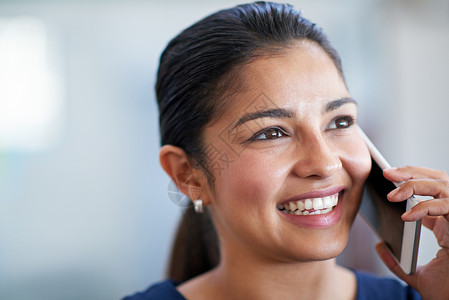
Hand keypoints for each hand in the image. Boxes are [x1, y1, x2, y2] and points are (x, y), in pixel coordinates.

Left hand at [376, 166, 448, 299]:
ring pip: (445, 186)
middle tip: (387, 173)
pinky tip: (406, 216)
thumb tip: (380, 247)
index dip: (411, 180)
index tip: (388, 178)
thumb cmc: (447, 294)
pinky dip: (426, 207)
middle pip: (439, 180)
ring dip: (416, 184)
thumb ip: (398, 262)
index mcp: (447, 226)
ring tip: (392, 193)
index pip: (431, 192)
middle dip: (412, 172)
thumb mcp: (417, 276)